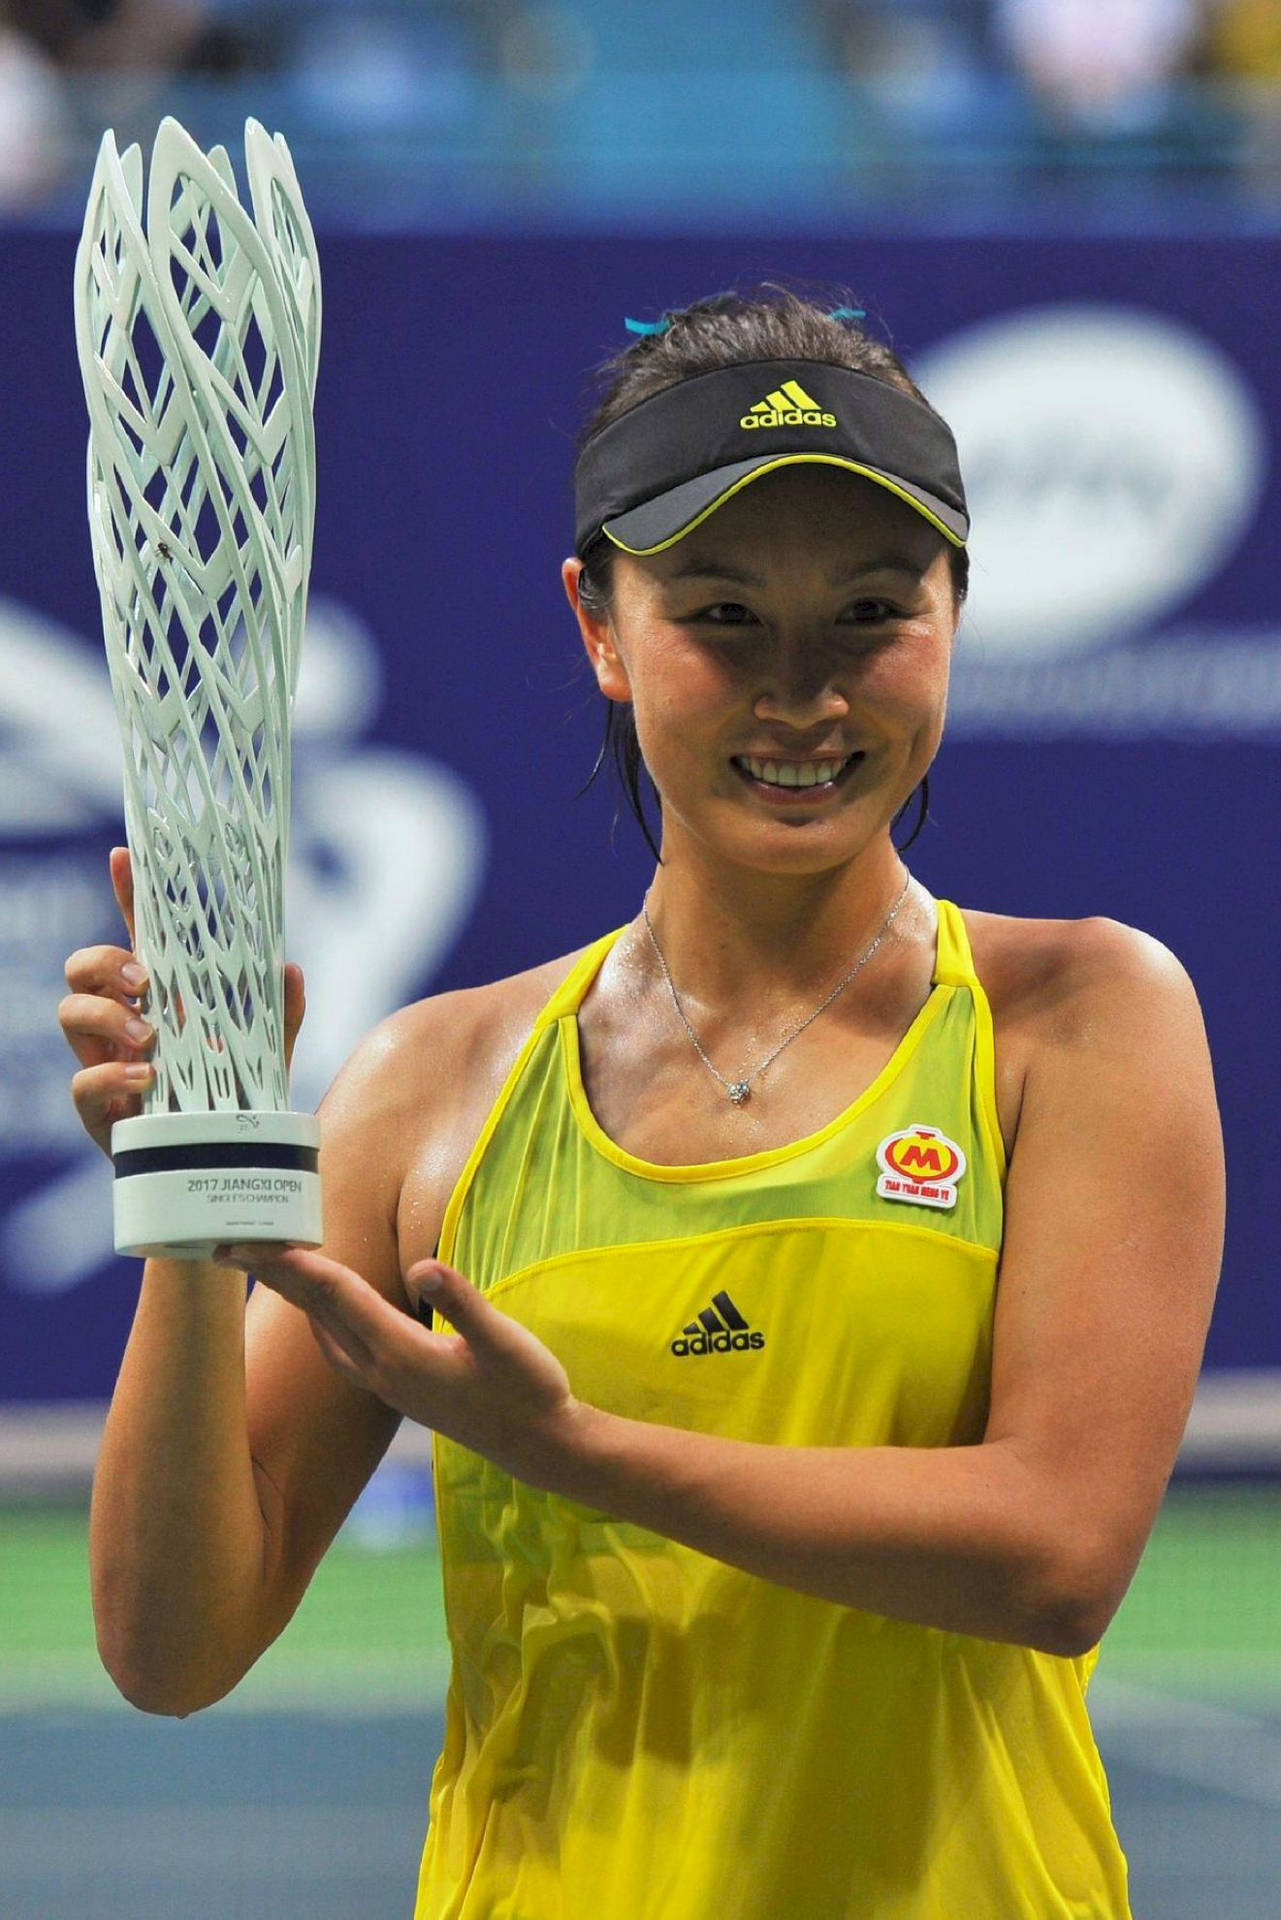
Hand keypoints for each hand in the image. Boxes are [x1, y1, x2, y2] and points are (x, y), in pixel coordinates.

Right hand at [60, 846, 306, 1157]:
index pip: (136, 937)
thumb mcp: (266, 1054)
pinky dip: (112, 1074)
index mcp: (159, 1001)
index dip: (126, 895)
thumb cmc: (236, 1104)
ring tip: (151, 1037)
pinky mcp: (99, 1110)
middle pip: (82, 968)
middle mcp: (122, 1025)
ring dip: (107, 1015)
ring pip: (69, 1012)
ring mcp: (104, 1064)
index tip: (123, 855)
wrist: (224, 1170)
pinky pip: (81, 1081)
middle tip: (146, 981)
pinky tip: (150, 1078)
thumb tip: (288, 969)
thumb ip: (280, 1013)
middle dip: (104, 962)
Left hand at [216, 1244, 586, 1487]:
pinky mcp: (396, 1388)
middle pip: (314, 1310)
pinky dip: (318, 1318)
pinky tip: (319, 1311)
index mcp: (399, 1352)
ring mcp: (385, 1383)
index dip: (292, 1263)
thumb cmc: (526, 1389)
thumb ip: (464, 1303)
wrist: (538, 1446)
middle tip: (227, 1240)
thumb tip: (424, 1266)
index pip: (333, 1295)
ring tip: (264, 1264)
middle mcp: (381, 1369)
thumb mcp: (503, 1341)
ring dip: (291, 1295)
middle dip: (272, 1274)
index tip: (251, 1240)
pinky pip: (338, 1348)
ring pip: (321, 1329)